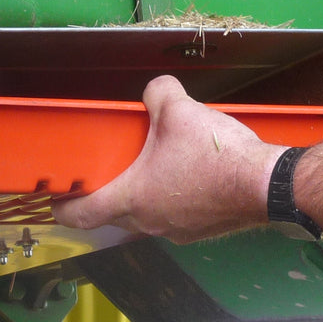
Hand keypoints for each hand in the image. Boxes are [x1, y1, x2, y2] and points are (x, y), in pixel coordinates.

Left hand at [52, 75, 283, 243]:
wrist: (267, 185)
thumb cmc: (215, 155)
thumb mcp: (179, 110)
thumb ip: (157, 94)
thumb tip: (155, 90)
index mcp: (132, 199)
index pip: (80, 215)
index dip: (61, 207)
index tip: (54, 198)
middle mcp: (149, 223)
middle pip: (112, 216)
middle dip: (103, 196)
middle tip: (102, 172)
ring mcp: (176, 231)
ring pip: (144, 218)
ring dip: (140, 197)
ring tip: (147, 168)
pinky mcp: (201, 231)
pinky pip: (173, 217)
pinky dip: (170, 200)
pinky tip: (184, 176)